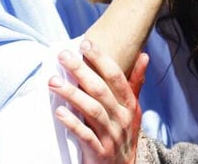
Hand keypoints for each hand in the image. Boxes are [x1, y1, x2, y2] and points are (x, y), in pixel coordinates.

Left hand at [50, 39, 145, 163]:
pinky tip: (59, 112)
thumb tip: (144, 55)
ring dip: (72, 94)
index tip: (86, 43)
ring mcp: (111, 136)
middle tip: (63, 55)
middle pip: (101, 91)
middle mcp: (122, 118)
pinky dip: (72, 123)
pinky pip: (85, 135)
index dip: (102, 59)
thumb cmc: (123, 132)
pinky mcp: (99, 152)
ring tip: (53, 81)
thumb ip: (135, 82)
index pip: (117, 77)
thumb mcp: (132, 108)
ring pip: (92, 111)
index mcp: (129, 105)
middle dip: (81, 71)